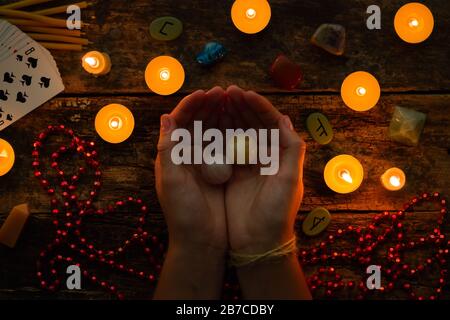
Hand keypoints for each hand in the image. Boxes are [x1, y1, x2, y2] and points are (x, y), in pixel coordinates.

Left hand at [155, 87, 227, 254]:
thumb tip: (165, 116)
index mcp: (172, 156)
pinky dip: (232, 133)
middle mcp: (187, 157)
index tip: (207, 93)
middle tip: (225, 93)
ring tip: (234, 102)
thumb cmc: (183, 212)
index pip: (180, 122)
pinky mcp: (219, 173)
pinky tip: (243, 124)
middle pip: (197, 124)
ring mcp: (204, 164)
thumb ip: (168, 149)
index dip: (192, 106)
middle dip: (209, 106)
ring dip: (222, 116)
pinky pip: (226, 147)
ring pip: (213, 132)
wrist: (201, 241)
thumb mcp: (171, 180)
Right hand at [224, 86, 305, 253]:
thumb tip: (284, 118)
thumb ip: (292, 149)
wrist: (259, 243)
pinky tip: (208, 124)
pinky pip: (224, 149)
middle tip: (225, 91)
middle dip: (240, 106)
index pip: (270, 122)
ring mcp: (248, 165)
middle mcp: (265, 157)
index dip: (257, 106)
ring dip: (228, 116)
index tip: (242, 93)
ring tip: (216, 101)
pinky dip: (218, 135)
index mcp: (281, 155)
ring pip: (237, 133)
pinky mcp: (232, 174)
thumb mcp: (289, 181)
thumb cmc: (277, 213)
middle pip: (253, 124)